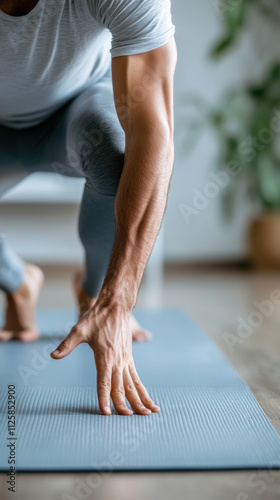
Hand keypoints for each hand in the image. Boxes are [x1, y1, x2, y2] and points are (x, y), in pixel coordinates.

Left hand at [51, 301, 159, 415]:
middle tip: (128, 418)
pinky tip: (149, 403)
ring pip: (133, 385)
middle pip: (120, 387)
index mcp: (105, 356)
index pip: (104, 381)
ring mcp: (125, 361)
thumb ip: (67, 344)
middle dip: (124, 404)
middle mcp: (118, 361)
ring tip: (147, 414)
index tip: (106, 412)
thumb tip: (54, 355)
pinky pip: (136, 379)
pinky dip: (143, 391)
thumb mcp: (80, 329)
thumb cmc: (97, 317)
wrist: (116, 306)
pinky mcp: (129, 359)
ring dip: (140, 400)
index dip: (104, 398)